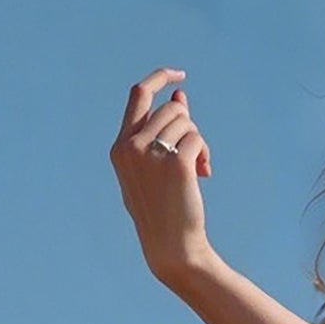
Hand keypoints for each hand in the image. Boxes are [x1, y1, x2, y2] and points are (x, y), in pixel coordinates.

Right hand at [110, 66, 215, 288]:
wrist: (172, 248)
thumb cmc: (164, 210)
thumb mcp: (155, 169)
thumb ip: (161, 132)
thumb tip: (180, 96)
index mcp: (120, 147)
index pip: (138, 95)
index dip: (159, 79)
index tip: (179, 75)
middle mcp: (131, 146)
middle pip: (170, 110)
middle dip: (188, 127)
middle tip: (196, 154)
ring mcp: (151, 155)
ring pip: (186, 122)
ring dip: (198, 142)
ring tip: (200, 168)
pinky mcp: (176, 164)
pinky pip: (196, 139)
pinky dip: (204, 153)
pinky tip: (204, 173)